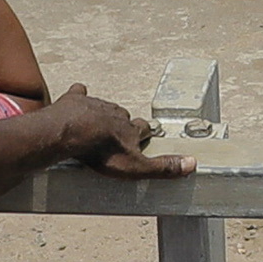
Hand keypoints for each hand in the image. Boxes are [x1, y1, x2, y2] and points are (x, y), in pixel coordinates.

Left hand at [31, 90, 188, 180]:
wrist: (70, 132)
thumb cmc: (101, 152)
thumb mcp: (136, 167)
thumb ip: (163, 167)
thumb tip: (193, 164)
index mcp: (130, 129)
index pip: (143, 128)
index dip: (142, 133)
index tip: (143, 137)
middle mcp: (116, 113)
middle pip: (123, 116)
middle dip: (122, 123)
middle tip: (117, 133)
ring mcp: (95, 105)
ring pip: (103, 106)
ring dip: (102, 113)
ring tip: (96, 124)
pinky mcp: (75, 100)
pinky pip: (80, 94)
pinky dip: (79, 96)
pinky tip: (77, 99)